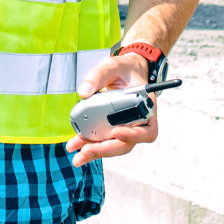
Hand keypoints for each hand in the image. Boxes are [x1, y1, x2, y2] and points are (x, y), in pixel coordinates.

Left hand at [64, 52, 157, 166]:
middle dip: (105, 149)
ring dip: (95, 152)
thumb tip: (83, 92)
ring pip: (114, 146)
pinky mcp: (113, 130)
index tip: (115, 131)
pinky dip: (90, 146)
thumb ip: (98, 75)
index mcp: (146, 108)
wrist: (124, 71)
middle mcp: (139, 122)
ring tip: (77, 157)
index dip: (132, 135)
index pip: (146, 131)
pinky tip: (76, 148)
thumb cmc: (123, 69)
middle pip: (126, 144)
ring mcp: (126, 128)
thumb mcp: (112, 66)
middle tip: (86, 150)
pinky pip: (104, 141)